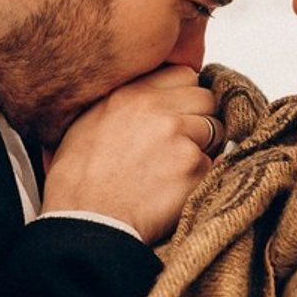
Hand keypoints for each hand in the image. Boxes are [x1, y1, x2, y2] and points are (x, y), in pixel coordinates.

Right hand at [41, 66, 223, 242]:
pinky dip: (200, 177)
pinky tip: (173, 190)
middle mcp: (158, 110)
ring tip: (173, 170)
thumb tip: (157, 100)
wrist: (86, 223)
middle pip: (207, 99)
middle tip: (181, 143)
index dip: (185, 95)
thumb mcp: (90, 121)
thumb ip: (127, 102)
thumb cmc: (80, 181)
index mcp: (132, 93)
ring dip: (203, 148)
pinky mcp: (194, 168)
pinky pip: (214, 165)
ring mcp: (180, 138)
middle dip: (201, 118)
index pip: (184, 74)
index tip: (180, 111)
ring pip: (217, 131)